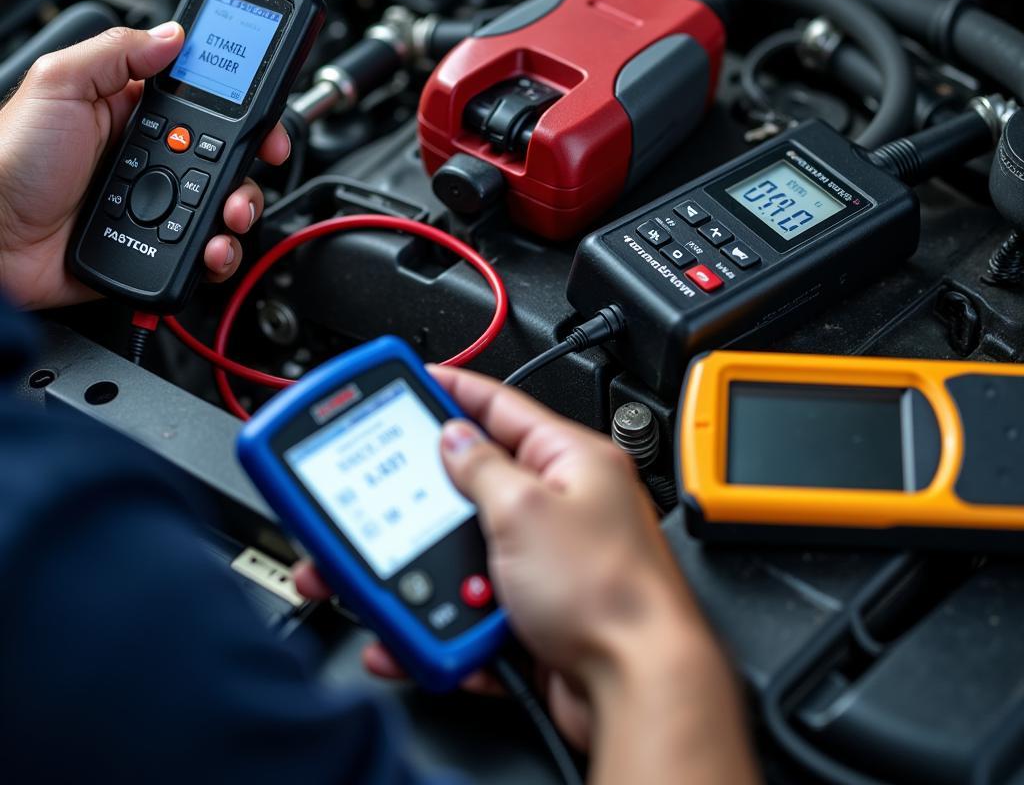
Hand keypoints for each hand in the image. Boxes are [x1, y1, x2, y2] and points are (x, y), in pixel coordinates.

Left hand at [0, 23, 291, 308]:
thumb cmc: (7, 161)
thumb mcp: (57, 85)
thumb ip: (116, 53)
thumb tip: (173, 34)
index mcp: (133, 112)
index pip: (207, 102)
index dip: (244, 109)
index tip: (266, 120)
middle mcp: (151, 158)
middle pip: (229, 158)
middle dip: (251, 167)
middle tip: (254, 169)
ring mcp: (156, 205)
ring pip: (225, 206)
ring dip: (241, 211)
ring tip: (227, 217)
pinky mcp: (156, 248)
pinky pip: (205, 251)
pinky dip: (219, 253)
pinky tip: (210, 248)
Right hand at [296, 367, 759, 783]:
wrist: (637, 689)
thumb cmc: (613, 596)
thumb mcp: (526, 511)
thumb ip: (482, 469)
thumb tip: (454, 438)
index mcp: (573, 462)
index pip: (502, 407)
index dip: (455, 390)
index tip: (417, 379)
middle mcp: (564, 508)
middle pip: (477, 484)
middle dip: (429, 497)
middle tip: (384, 491)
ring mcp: (549, 564)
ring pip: (470, 553)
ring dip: (436, 571)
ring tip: (402, 578)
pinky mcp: (536, 615)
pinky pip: (476, 608)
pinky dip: (448, 622)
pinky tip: (425, 633)